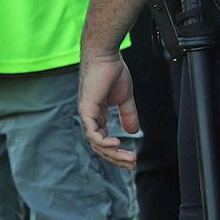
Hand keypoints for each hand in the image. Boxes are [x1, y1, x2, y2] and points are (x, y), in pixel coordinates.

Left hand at [78, 50, 138, 168]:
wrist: (105, 55)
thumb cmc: (112, 71)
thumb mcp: (124, 98)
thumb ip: (127, 115)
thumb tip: (133, 131)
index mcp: (97, 114)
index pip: (103, 140)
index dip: (117, 152)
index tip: (132, 158)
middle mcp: (90, 116)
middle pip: (100, 146)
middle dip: (116, 158)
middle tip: (132, 164)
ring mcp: (87, 114)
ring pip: (96, 143)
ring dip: (113, 154)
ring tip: (128, 158)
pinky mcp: (86, 109)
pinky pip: (92, 133)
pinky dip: (104, 142)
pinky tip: (117, 144)